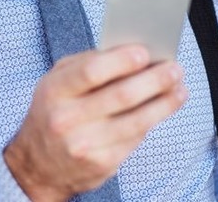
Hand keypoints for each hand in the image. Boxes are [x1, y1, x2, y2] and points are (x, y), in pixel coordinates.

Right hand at [3, 45, 187, 201]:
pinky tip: (164, 108)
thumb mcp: (56, 82)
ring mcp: (85, 145)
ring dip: (164, 103)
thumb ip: (86, 64)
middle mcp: (67, 119)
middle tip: (174, 69)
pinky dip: (153, 121)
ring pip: (136, 121)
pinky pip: (135, 138)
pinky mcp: (102, 164)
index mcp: (54, 91)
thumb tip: (129, 51)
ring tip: (179, 88)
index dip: (121, 61)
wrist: (38, 165)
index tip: (145, 52)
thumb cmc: (53, 112)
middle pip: (121, 96)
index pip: (91, 72)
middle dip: (154, 80)